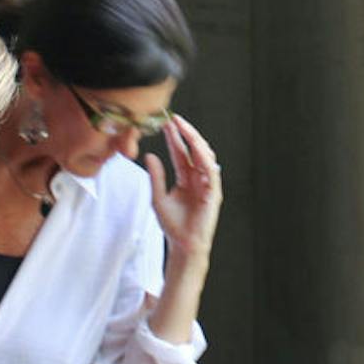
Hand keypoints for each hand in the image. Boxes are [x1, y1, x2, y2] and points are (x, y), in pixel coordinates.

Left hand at [144, 114, 222, 258]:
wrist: (182, 244)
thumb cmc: (172, 224)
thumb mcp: (157, 197)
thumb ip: (156, 177)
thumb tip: (149, 156)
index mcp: (186, 177)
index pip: (180, 152)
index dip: (174, 137)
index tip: (165, 122)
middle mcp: (198, 177)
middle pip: (194, 149)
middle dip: (185, 133)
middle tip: (173, 119)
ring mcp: (207, 183)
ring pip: (205, 156)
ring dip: (195, 140)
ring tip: (183, 128)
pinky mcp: (214, 192)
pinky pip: (211, 171)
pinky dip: (204, 158)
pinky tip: (196, 148)